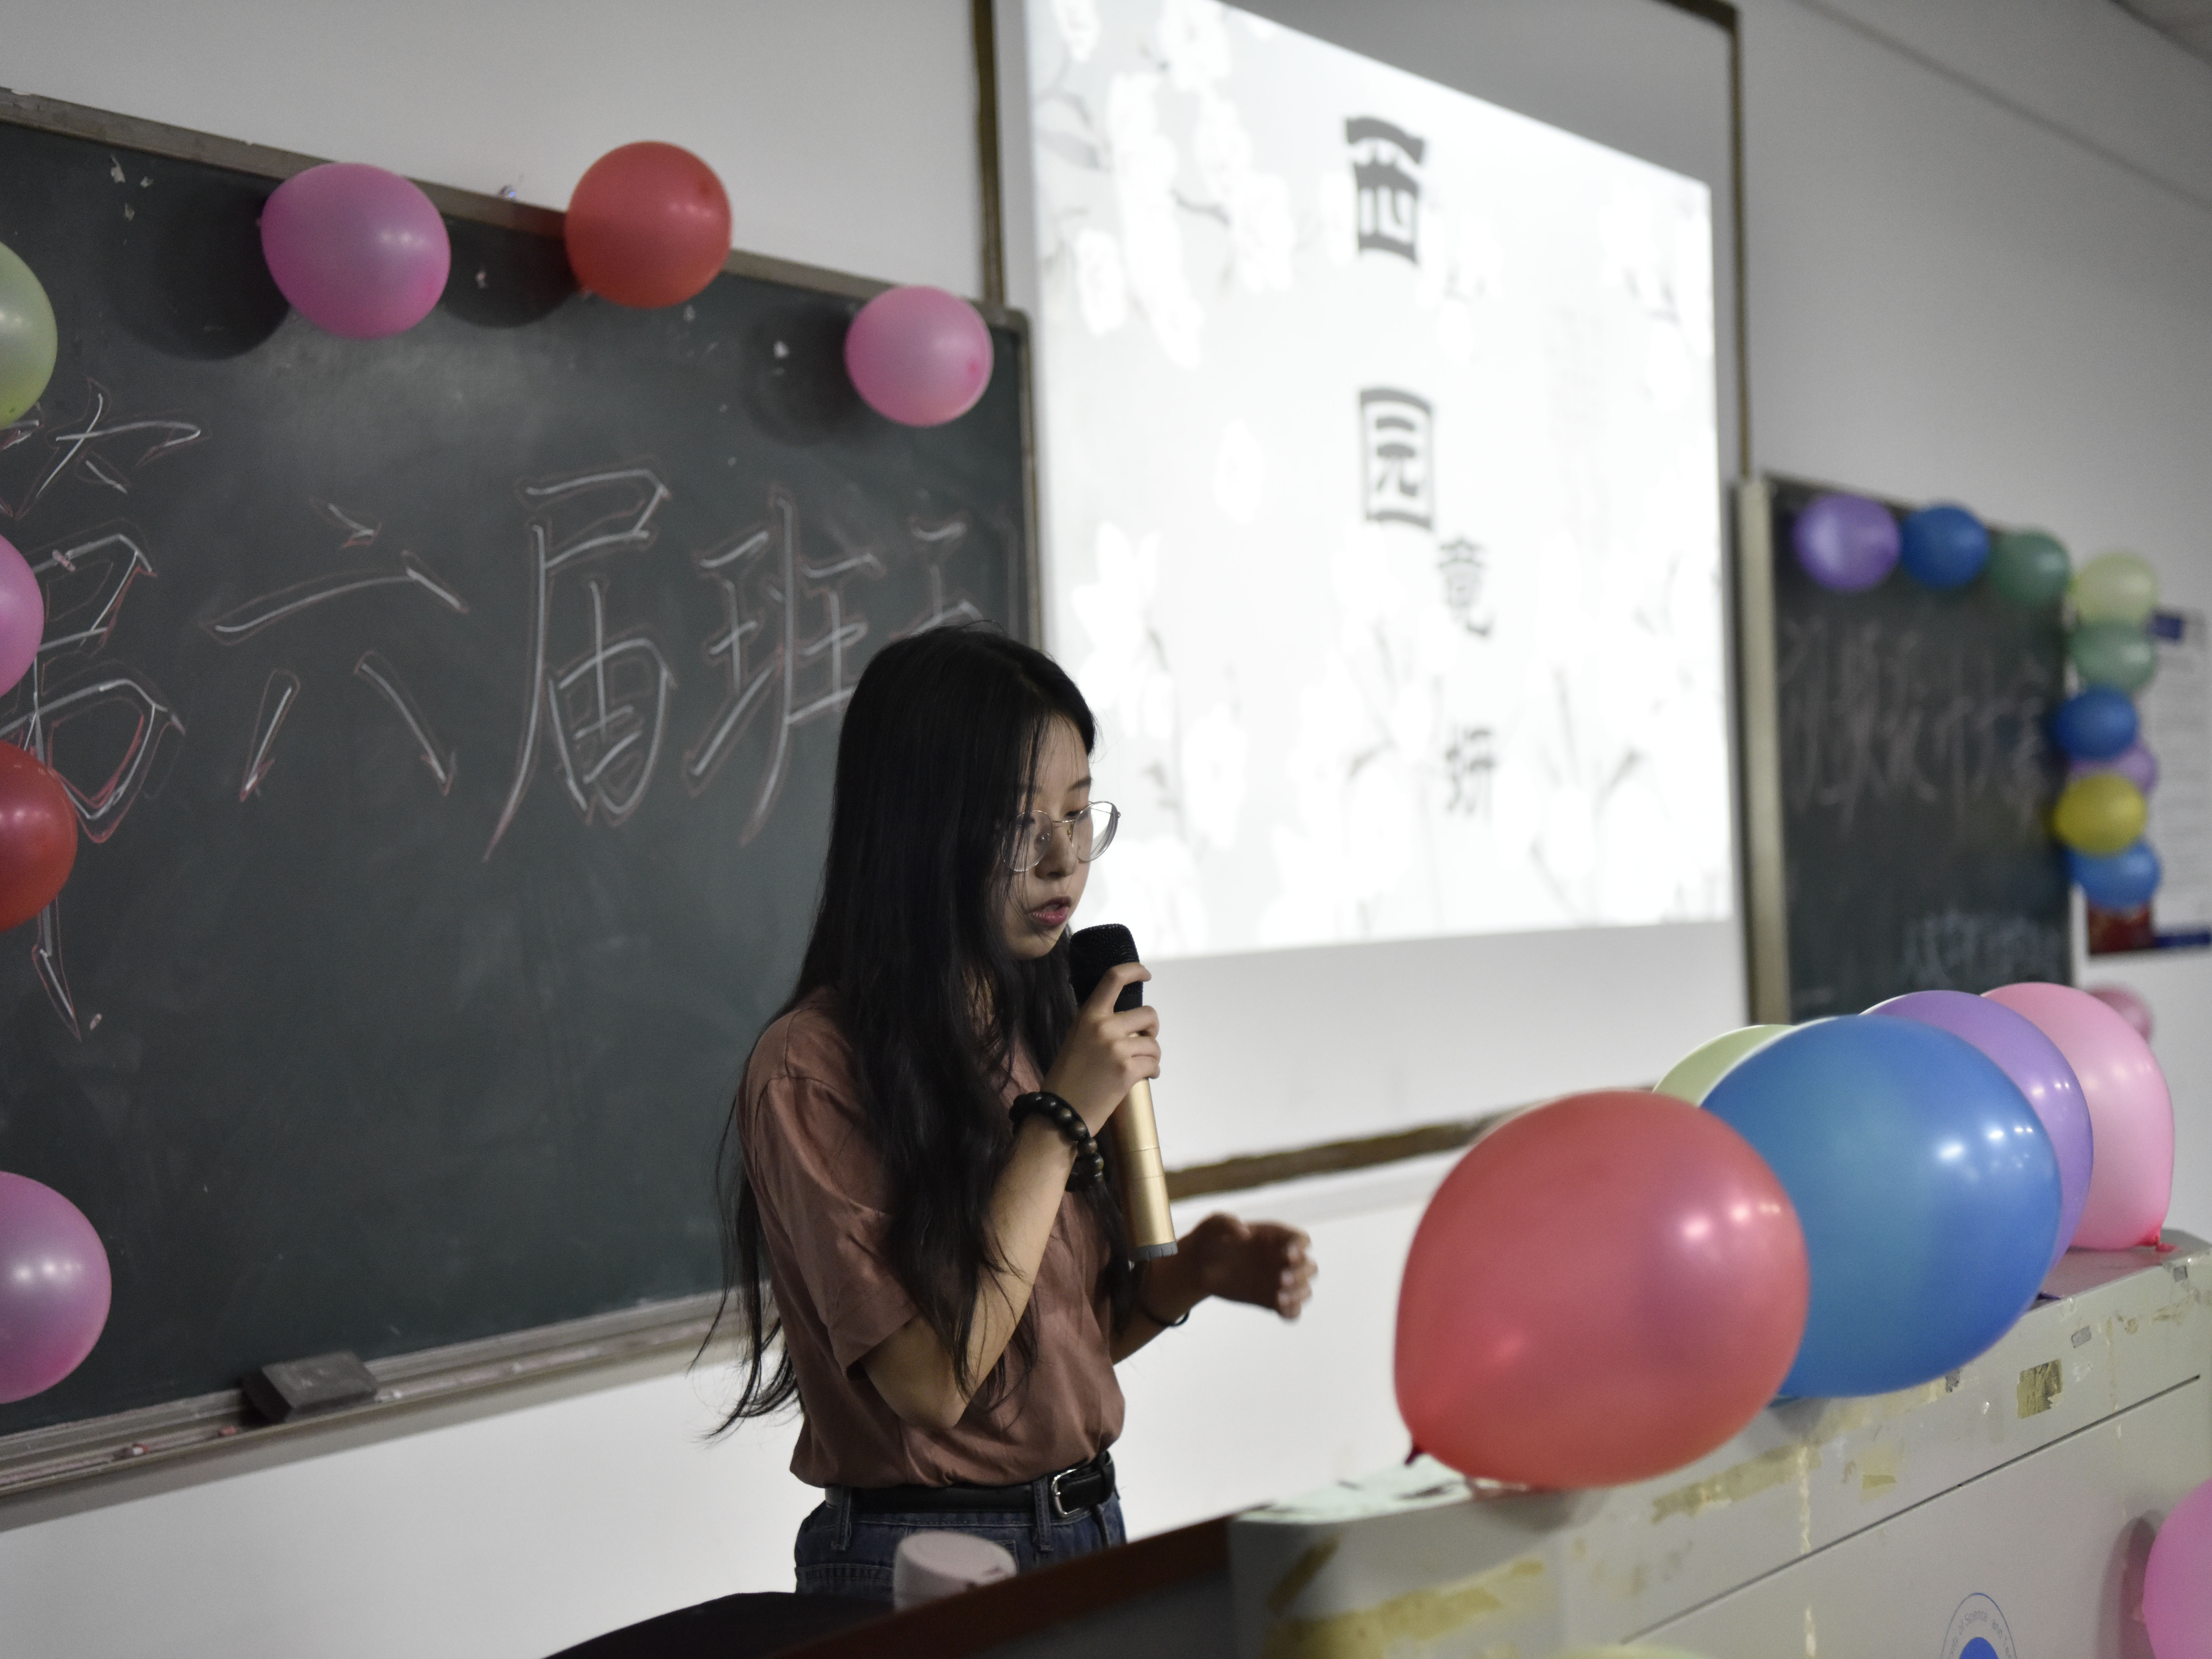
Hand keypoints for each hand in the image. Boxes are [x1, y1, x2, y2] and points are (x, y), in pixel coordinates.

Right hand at [1041, 962, 1158, 1134]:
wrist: (1061, 1112)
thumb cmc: (1067, 1078)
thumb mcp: (1076, 1039)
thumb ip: (1098, 1025)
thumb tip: (1127, 1020)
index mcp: (1088, 1015)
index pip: (1114, 978)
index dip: (1135, 970)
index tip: (1146, 974)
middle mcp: (1103, 1026)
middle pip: (1148, 1014)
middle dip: (1152, 1029)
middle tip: (1145, 1041)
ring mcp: (1116, 1048)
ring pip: (1154, 1043)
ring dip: (1152, 1055)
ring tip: (1141, 1066)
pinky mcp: (1127, 1070)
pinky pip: (1154, 1064)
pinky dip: (1153, 1071)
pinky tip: (1145, 1077)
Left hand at [1185, 1213, 1314, 1318]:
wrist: (1197, 1265)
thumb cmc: (1209, 1238)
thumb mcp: (1213, 1223)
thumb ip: (1227, 1222)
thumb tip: (1245, 1233)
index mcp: (1275, 1237)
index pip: (1301, 1240)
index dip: (1300, 1247)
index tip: (1287, 1255)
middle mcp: (1281, 1259)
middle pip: (1309, 1266)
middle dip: (1301, 1274)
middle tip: (1282, 1279)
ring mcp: (1277, 1281)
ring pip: (1305, 1290)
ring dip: (1299, 1295)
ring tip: (1279, 1298)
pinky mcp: (1270, 1301)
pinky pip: (1291, 1311)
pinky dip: (1292, 1312)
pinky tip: (1279, 1309)